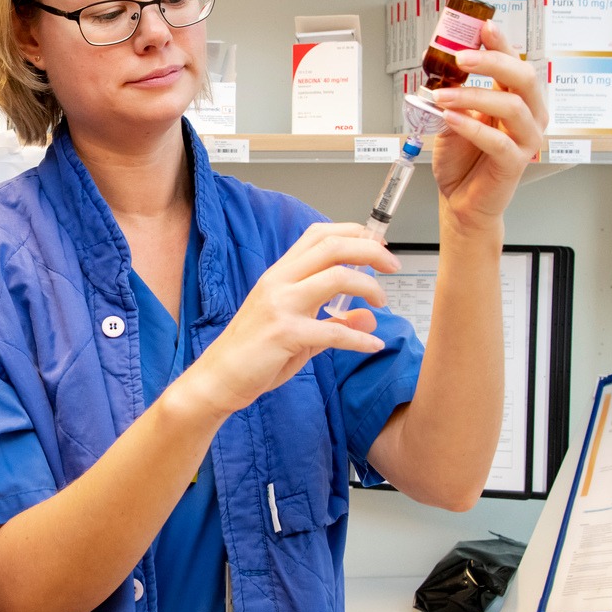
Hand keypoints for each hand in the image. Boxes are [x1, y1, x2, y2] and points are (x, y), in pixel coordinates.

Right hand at [170, 223, 398, 416]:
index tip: (377, 246)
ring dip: (369, 287)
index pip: (318, 236)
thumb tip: (368, 318)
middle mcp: (279, 282)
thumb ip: (333, 320)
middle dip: (369, 251)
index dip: (352, 233)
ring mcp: (280, 306)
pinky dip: (359, 338)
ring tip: (382, 302)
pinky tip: (372, 345)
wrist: (219, 378)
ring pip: (336, 277)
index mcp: (280, 274)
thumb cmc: (254, 353)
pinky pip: (333, 329)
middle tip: (391, 265)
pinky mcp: (284, 333)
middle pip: (332, 247)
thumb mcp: (299, 330)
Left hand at [428, 22, 547, 235]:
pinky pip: (498, 140)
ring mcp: (526, 139)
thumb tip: (439, 66)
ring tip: (444, 96)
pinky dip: (472, 127)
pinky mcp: (515, 162)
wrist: (460, 198)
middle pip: (523, 77)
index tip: (482, 26)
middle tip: (462, 56)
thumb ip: (452, 92)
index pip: (513, 62)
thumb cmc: (461, 158)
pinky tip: (451, 120)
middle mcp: (528, 115)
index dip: (500, 42)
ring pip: (511, 105)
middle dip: (492, 61)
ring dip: (473, 95)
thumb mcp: (452, 116)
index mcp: (515, 99)